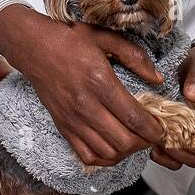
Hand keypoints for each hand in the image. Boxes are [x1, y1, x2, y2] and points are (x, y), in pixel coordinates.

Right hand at [0, 5, 164, 166]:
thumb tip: (158, 79)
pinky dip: (104, 158)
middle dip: (144, 142)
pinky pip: (87, 155)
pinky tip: (113, 146)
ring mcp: (73, 119)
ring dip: (126, 151)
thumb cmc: (69, 39)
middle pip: (123, 141)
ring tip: (134, 139)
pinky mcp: (63, 126)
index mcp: (100, 81)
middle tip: (151, 134)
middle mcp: (86, 105)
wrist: (33, 47)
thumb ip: (135, 56)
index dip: (153, 129)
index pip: (133, 118)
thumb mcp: (104, 37)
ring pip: (107, 152)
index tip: (162, 128)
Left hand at [150, 43, 194, 169]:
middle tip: (170, 134)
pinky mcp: (185, 139)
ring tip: (159, 141)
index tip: (192, 128)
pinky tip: (154, 147)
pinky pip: (178, 159)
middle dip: (190, 146)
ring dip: (176, 153)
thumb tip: (193, 94)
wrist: (193, 66)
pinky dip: (166, 157)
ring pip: (193, 159)